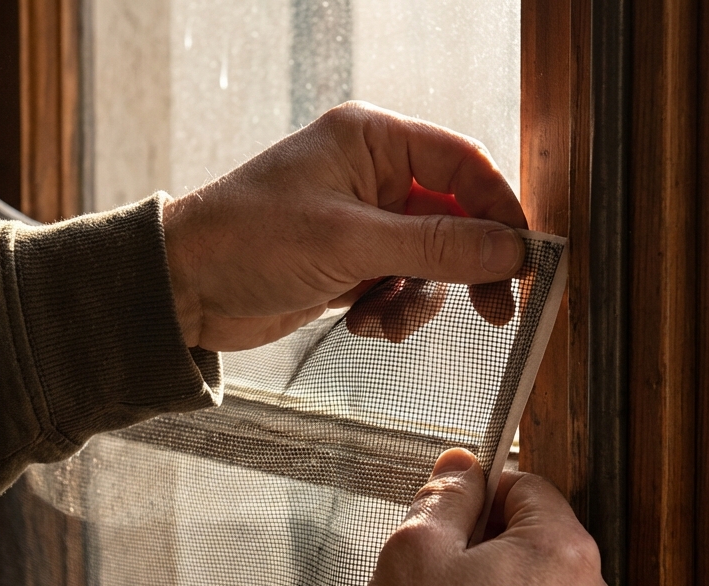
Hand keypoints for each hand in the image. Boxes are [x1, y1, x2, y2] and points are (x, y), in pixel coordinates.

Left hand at [162, 101, 527, 351]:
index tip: (527, 258)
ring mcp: (362, 222)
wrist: (182, 291)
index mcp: (372, 140)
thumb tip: (512, 251)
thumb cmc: (248, 241)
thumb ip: (438, 247)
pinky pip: (401, 286)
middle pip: (456, 218)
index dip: (501, 210)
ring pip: (432, 261)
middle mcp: (372, 175)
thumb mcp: (350, 243)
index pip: (464, 164)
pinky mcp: (350, 264)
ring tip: (386, 319)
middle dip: (469, 267)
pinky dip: (392, 310)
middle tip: (496, 311)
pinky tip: (362, 322)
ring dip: (419, 299)